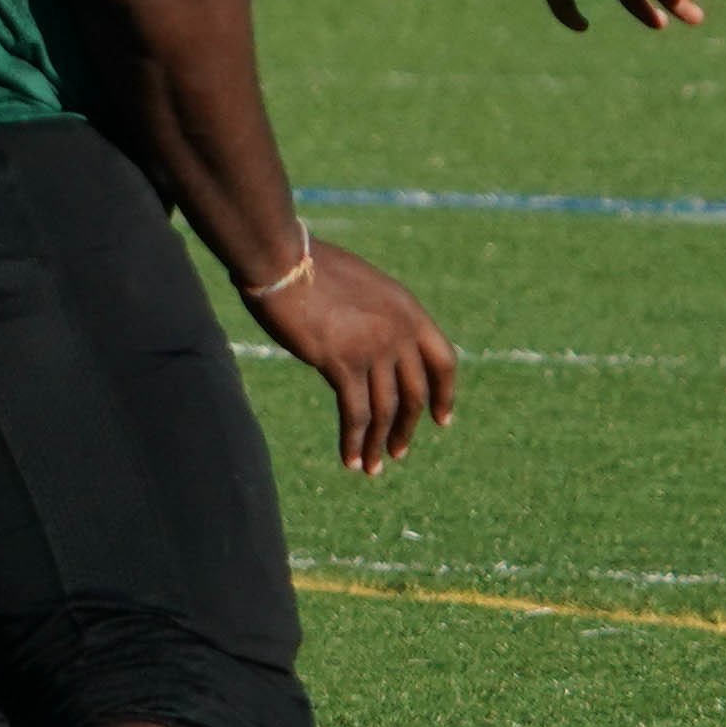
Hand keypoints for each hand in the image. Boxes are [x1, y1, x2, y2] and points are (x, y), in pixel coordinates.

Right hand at [243, 235, 457, 471]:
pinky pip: (354, 412)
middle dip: (406, 427)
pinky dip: (353, 440)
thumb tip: (360, 337)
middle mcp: (398, 332)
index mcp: (408, 310)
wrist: (280, 259)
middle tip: (398, 451)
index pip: (444, 361)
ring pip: (384, 409)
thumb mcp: (356, 285)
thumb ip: (370, 314)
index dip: (445, 394)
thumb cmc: (305, 264)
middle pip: (413, 393)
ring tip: (372, 467)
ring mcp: (372, 349)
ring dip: (378, 442)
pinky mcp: (341, 363)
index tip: (442, 420)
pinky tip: (349, 459)